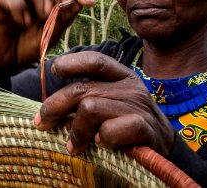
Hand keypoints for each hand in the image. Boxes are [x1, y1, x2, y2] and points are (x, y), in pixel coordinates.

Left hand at [34, 51, 174, 156]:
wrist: (164, 144)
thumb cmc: (126, 122)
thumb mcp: (108, 103)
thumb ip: (85, 98)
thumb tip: (49, 108)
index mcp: (120, 75)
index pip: (94, 60)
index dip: (71, 62)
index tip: (55, 71)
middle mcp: (129, 86)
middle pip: (81, 88)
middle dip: (54, 106)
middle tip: (41, 123)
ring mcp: (136, 106)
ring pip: (90, 108)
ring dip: (75, 131)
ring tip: (73, 146)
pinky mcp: (143, 127)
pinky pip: (109, 129)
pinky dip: (100, 139)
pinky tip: (100, 144)